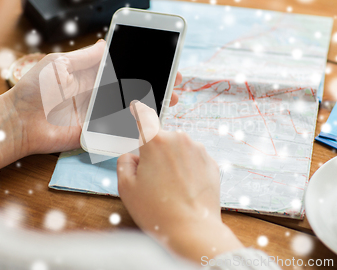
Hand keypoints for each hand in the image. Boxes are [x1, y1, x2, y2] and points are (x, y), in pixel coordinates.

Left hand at [0, 40, 182, 168]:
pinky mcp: (97, 131)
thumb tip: (107, 43)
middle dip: (154, 82)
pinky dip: (137, 125)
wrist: (19, 123)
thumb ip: (85, 57)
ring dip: (150, 103)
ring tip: (170, 98)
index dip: (141, 63)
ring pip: (130, 106)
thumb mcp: (58, 65)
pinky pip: (120, 128)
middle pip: (132, 86)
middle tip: (174, 80)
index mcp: (91, 74)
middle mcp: (99, 93)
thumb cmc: (33, 91)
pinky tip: (153, 119)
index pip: (122, 66)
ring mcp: (100, 113)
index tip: (161, 58)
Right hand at [117, 101, 242, 261]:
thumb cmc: (156, 210)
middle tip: (152, 179)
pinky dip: (188, 170)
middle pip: (161, 138)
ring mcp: (198, 150)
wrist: (192, 230)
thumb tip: (133, 155)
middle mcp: (179, 139)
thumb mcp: (126, 187)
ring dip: (173, 161)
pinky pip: (193, 160)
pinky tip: (185, 189)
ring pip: (179, 149)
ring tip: (170, 189)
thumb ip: (124, 162)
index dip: (137, 111)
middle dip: (155, 152)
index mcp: (155, 141)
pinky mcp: (211, 162)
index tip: (136, 106)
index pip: (143, 115)